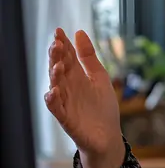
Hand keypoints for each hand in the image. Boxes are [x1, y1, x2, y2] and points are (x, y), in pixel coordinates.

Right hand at [45, 28, 123, 167]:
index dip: (63, 45)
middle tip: (57, 43)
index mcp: (77, 77)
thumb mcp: (100, 77)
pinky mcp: (67, 119)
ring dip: (55, 75)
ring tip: (58, 64)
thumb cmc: (103, 107)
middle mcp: (68, 88)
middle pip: (59, 69)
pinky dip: (53, 100)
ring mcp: (66, 103)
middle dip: (56, 56)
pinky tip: (54, 91)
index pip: (67, 57)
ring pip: (56, 86)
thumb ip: (89, 57)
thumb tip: (79, 32)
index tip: (59, 31)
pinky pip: (56, 109)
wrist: (108, 136)